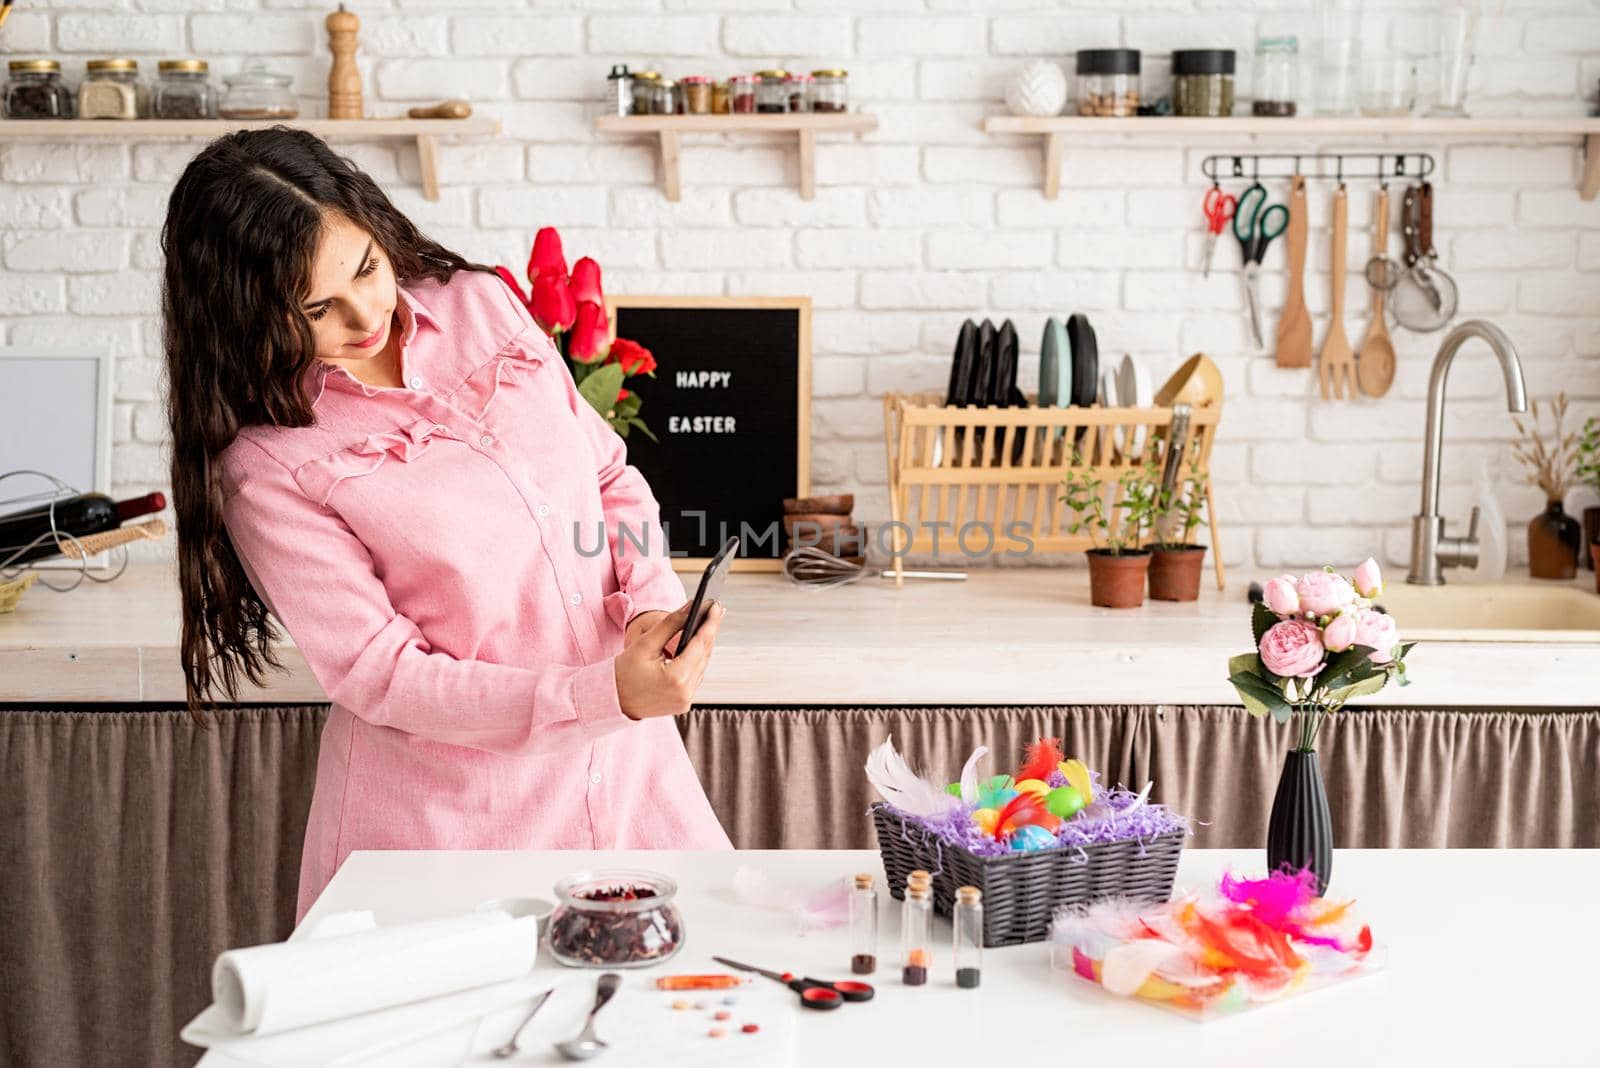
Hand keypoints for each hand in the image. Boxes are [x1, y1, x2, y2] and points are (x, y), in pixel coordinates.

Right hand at [613, 600, 724, 720]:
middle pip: (704, 655)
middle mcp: (685, 692)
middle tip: (714, 611)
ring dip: (704, 646)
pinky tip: (697, 646)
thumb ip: (671, 624)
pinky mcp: (683, 704)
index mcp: (676, 678)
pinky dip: (696, 661)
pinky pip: (695, 678)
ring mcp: (685, 701)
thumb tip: (692, 607)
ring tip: (708, 625)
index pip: (701, 644)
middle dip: (709, 632)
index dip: (710, 623)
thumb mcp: (646, 643)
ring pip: (701, 667)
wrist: (612, 700)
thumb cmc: (623, 672)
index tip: (717, 606)